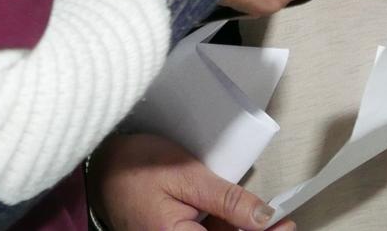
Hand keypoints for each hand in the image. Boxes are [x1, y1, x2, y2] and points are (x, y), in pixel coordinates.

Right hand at [87, 133, 292, 230]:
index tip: (287, 226)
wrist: (100, 162)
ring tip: (270, 215)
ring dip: (243, 229)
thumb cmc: (134, 166)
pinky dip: (226, 224)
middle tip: (284, 221)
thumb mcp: (187, 176)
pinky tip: (244, 214)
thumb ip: (227, 200)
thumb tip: (263, 217)